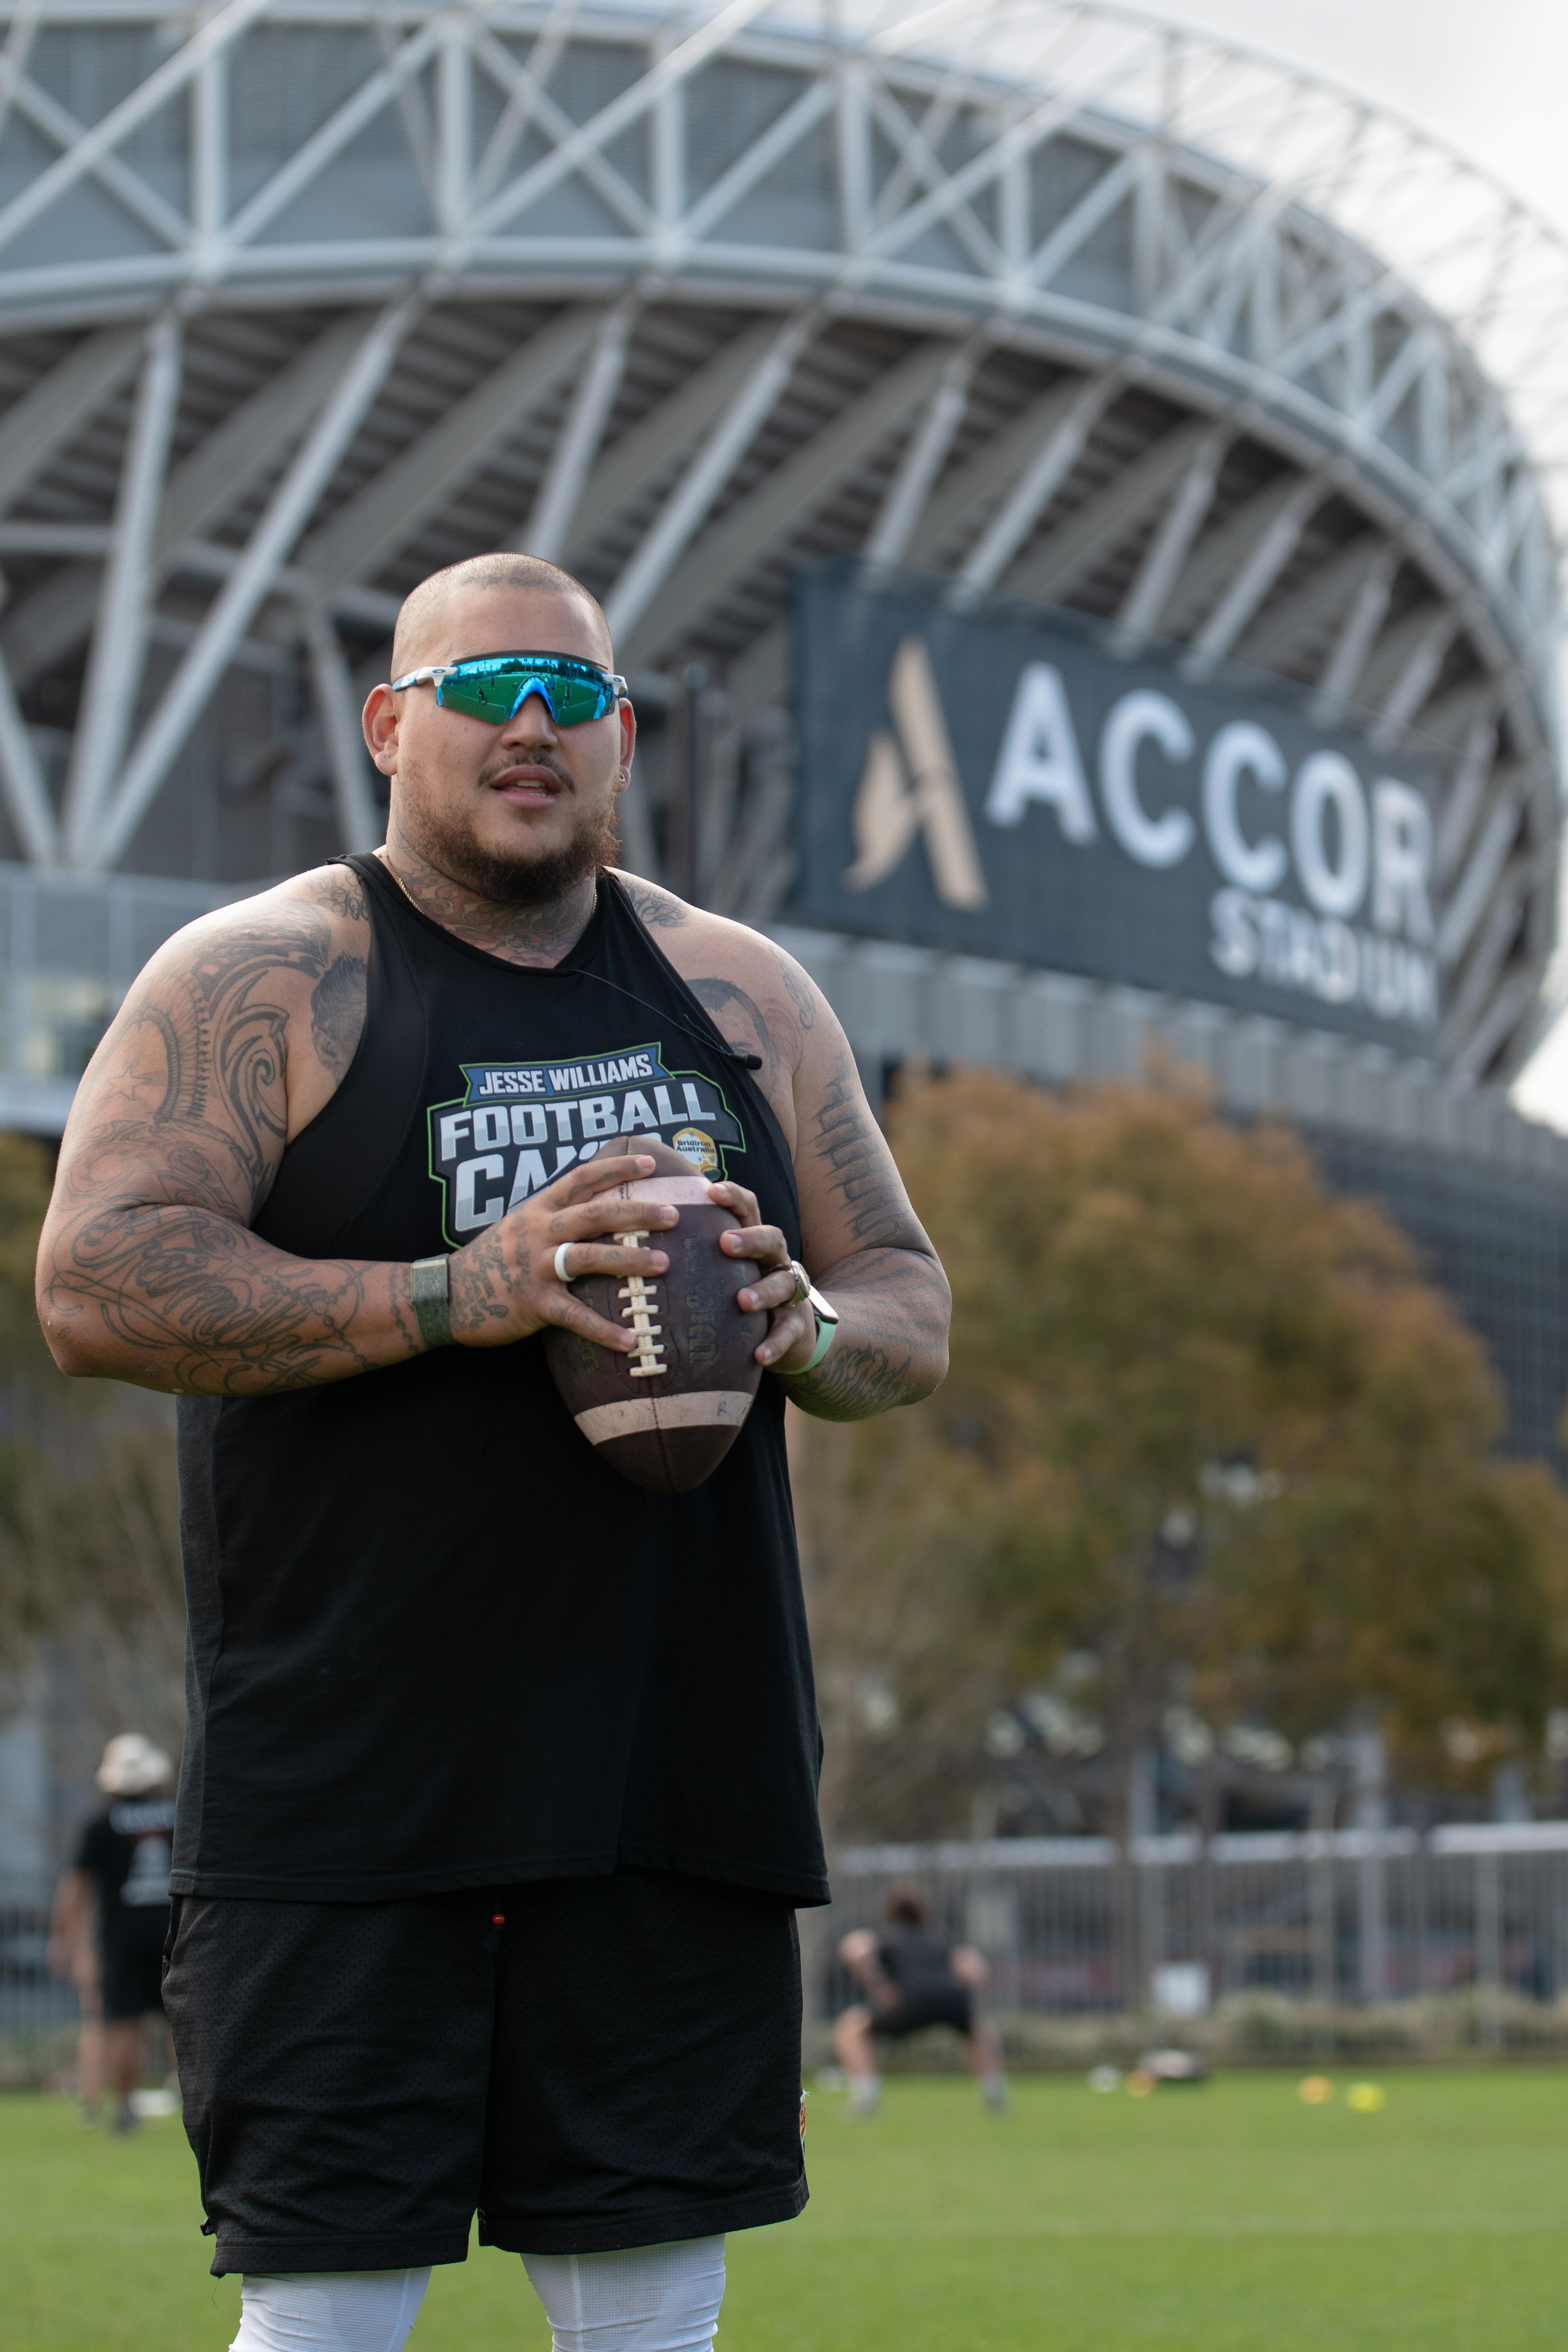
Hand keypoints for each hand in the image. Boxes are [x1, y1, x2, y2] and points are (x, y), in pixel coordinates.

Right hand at [447, 1154, 676, 1351]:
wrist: (447, 1295)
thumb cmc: (492, 1261)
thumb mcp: (520, 1226)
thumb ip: (555, 1216)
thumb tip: (599, 1206)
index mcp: (538, 1209)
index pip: (581, 1179)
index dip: (616, 1168)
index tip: (649, 1163)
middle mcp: (539, 1232)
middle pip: (595, 1214)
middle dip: (637, 1213)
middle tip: (675, 1215)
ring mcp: (535, 1267)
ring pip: (589, 1258)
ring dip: (630, 1261)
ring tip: (665, 1265)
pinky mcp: (533, 1303)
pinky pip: (574, 1316)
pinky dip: (603, 1330)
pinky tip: (631, 1341)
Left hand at [707, 1180, 815, 1370]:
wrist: (793, 1333)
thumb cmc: (743, 1290)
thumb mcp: (725, 1268)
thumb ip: (697, 1252)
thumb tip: (643, 1231)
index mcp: (755, 1241)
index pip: (748, 1209)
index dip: (733, 1197)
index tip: (710, 1191)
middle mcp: (774, 1260)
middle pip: (771, 1238)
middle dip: (749, 1238)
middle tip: (724, 1243)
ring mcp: (789, 1292)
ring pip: (782, 1283)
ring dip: (763, 1291)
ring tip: (743, 1301)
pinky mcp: (796, 1325)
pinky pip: (788, 1332)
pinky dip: (775, 1343)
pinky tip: (759, 1354)